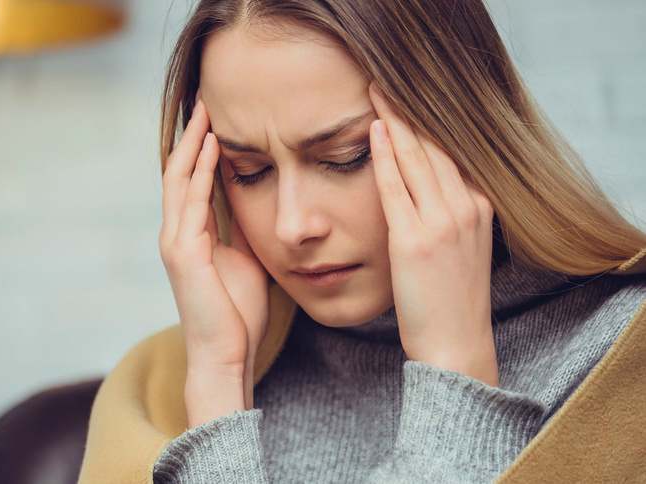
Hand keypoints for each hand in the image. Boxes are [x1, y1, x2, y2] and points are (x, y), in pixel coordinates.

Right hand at [158, 89, 270, 422]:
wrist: (226, 353)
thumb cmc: (238, 313)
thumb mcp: (246, 260)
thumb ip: (243, 231)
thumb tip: (258, 203)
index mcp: (191, 235)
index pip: (191, 181)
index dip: (200, 149)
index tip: (216, 120)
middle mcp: (176, 233)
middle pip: (179, 171)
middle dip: (192, 136)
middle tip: (206, 101)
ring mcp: (176, 242)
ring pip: (179, 179)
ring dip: (193, 144)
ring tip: (206, 112)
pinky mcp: (183, 253)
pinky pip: (191, 202)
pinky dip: (201, 172)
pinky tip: (215, 148)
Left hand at [368, 82, 498, 386]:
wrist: (455, 344)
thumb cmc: (450, 300)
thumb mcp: (461, 248)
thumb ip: (448, 213)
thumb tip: (424, 187)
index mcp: (479, 207)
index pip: (450, 152)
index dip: (427, 123)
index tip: (407, 99)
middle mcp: (466, 208)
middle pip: (435, 146)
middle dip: (409, 111)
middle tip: (386, 81)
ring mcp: (443, 223)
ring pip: (417, 159)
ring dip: (396, 121)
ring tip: (377, 92)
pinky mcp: (415, 240)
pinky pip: (397, 188)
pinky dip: (386, 156)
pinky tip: (376, 131)